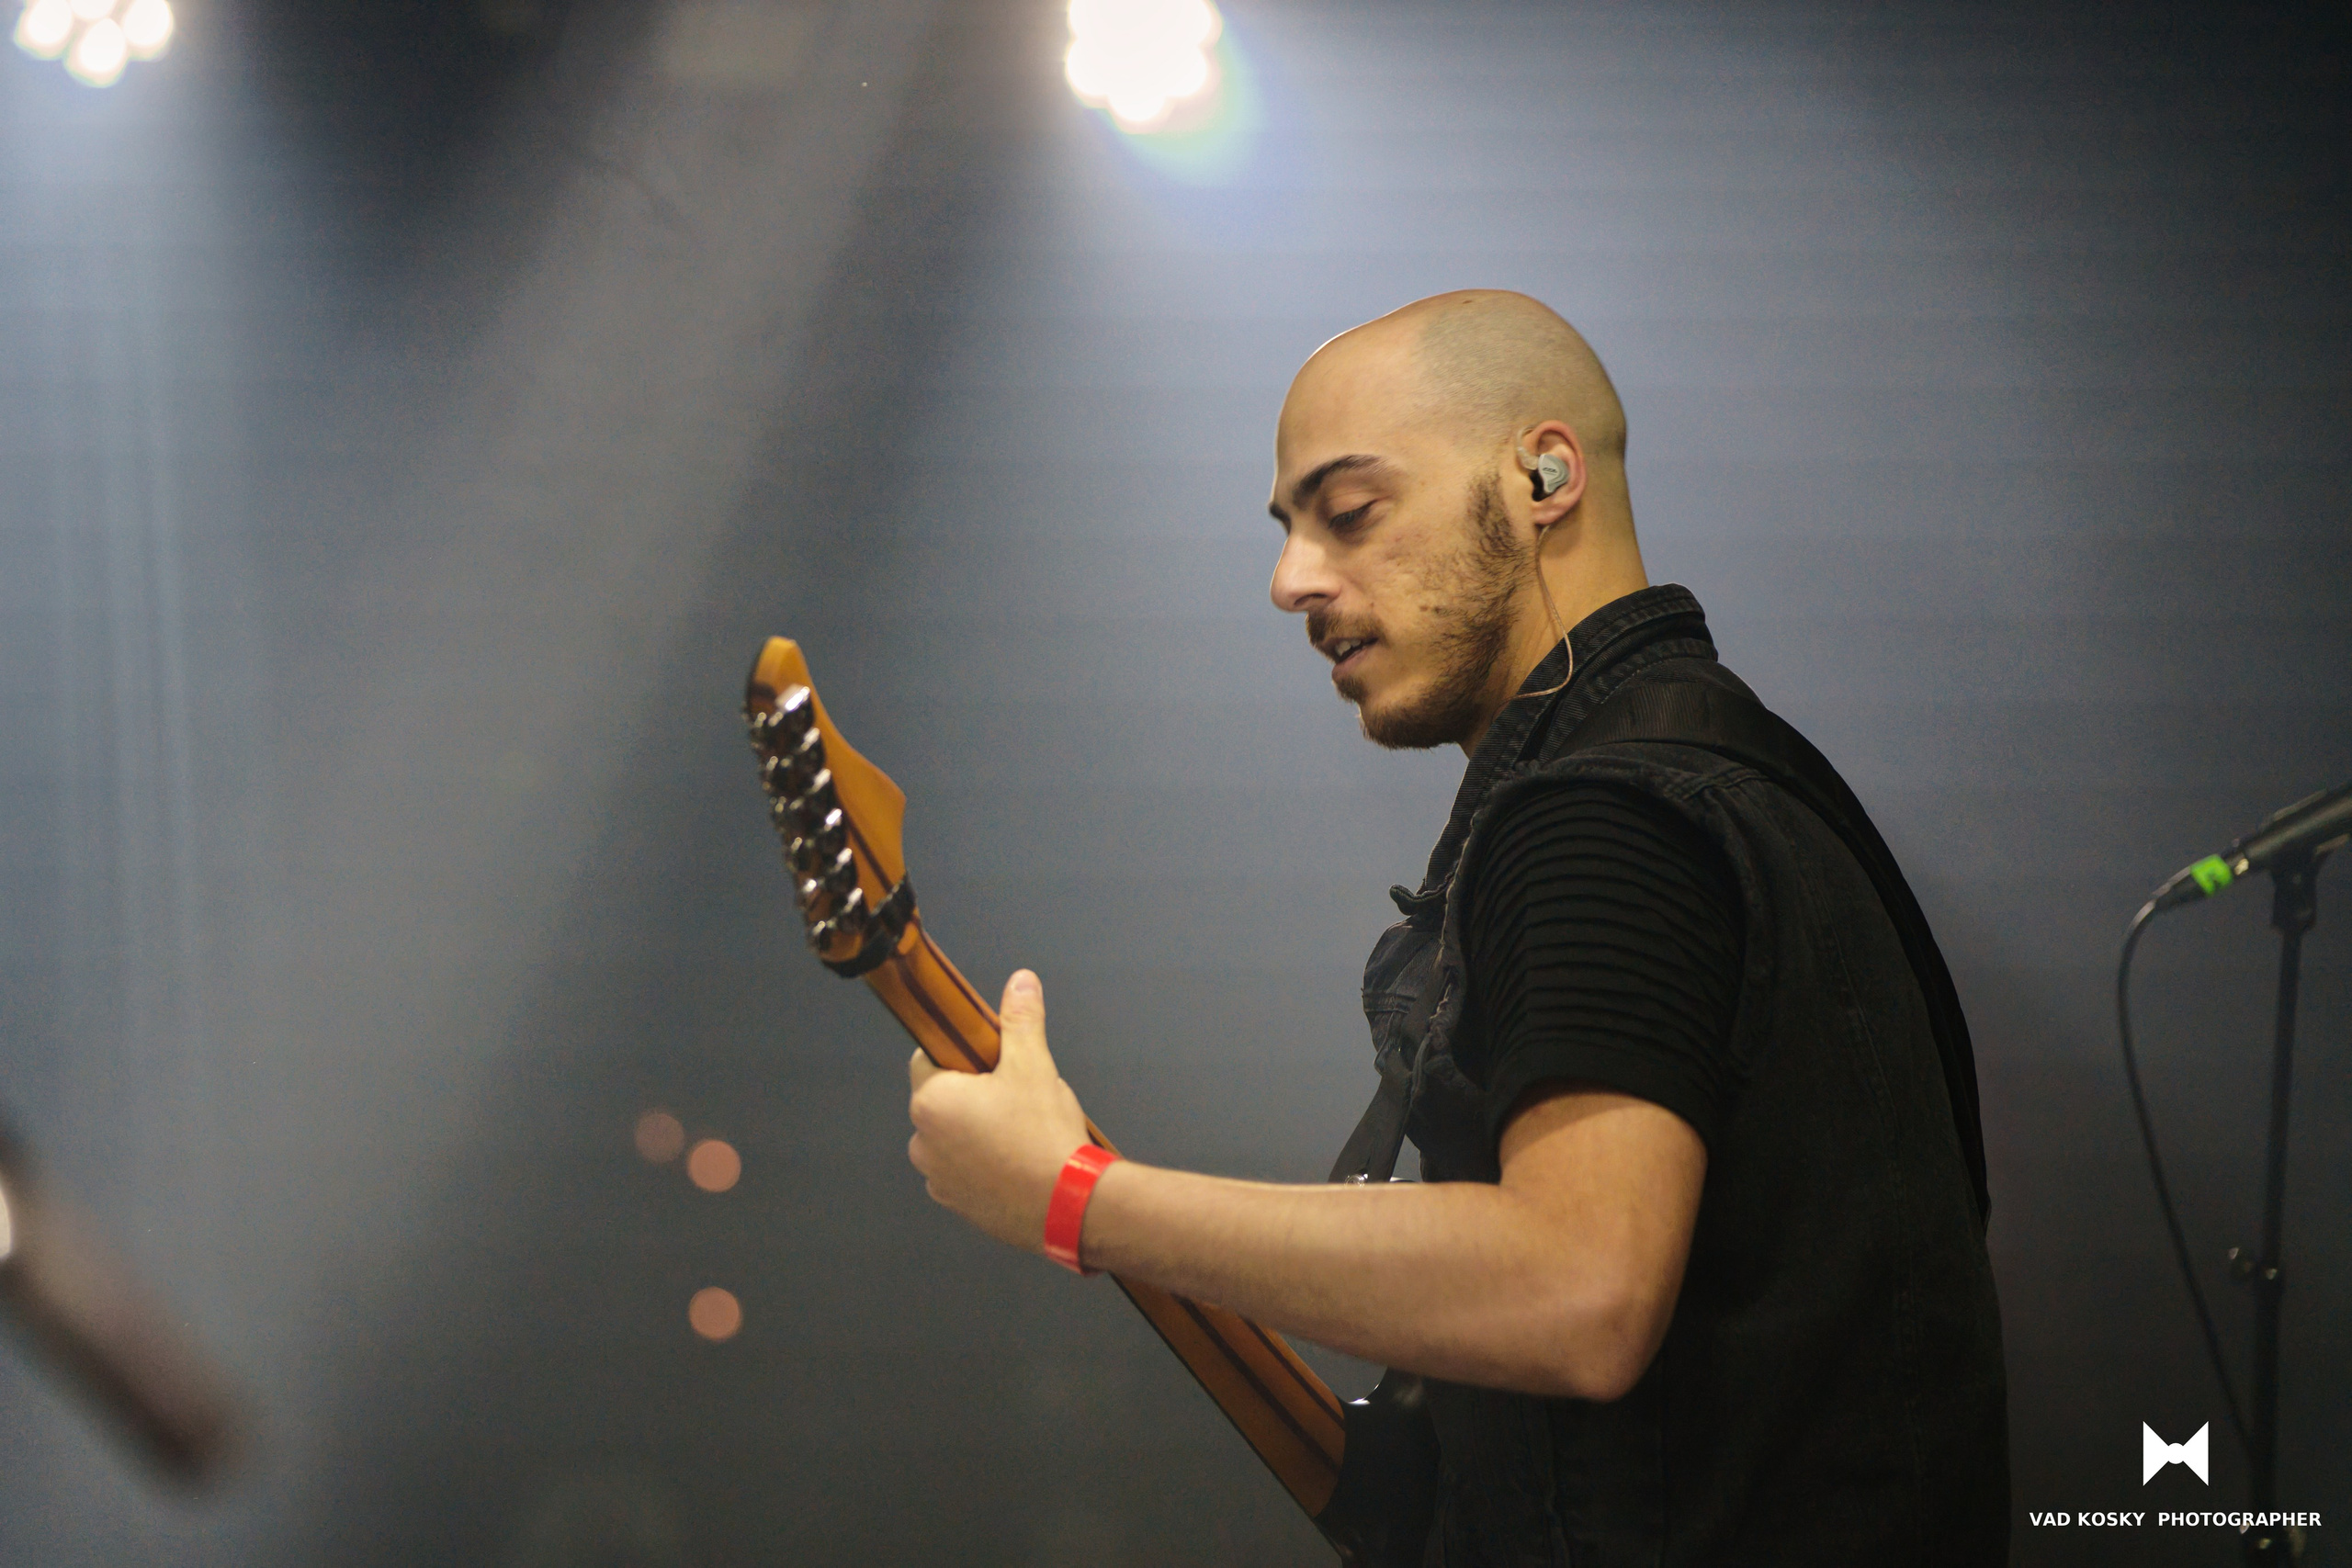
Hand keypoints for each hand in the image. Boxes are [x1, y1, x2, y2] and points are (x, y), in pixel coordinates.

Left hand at [907, 970, 1091, 1254]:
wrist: (1067, 1205)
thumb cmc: (1042, 1134)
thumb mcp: (1034, 1065)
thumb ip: (1020, 1020)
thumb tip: (1021, 981)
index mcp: (931, 1101)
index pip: (926, 1059)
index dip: (958, 1054)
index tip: (987, 1059)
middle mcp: (923, 1142)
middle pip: (940, 1100)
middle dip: (970, 1094)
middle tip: (1013, 1095)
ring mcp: (937, 1178)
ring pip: (951, 1138)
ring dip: (974, 1131)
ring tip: (1019, 1132)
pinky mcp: (957, 1205)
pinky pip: (962, 1172)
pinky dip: (981, 1165)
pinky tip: (1016, 1162)